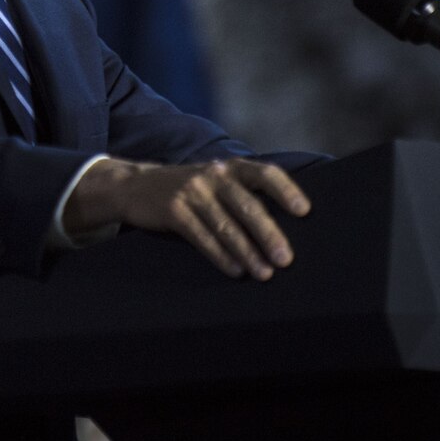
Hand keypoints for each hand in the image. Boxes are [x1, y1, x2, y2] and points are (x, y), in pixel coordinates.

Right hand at [62, 157, 309, 279]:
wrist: (136, 186)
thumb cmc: (188, 189)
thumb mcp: (215, 181)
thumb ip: (242, 194)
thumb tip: (281, 226)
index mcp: (229, 167)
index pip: (264, 173)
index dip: (285, 190)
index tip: (304, 211)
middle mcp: (213, 175)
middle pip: (247, 205)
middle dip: (268, 234)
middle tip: (285, 259)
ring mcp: (191, 191)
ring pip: (226, 225)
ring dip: (247, 252)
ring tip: (264, 273)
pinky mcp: (173, 210)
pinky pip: (202, 236)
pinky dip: (220, 255)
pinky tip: (235, 270)